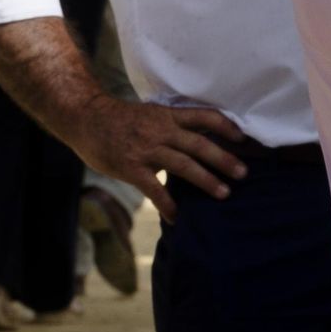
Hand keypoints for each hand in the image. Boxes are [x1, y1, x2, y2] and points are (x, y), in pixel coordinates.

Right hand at [72, 96, 247, 221]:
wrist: (87, 119)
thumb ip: (174, 125)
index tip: (243, 139)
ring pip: (184, 165)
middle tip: (243, 173)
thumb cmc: (122, 118)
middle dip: (224, 160)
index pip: (205, 117)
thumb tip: (200, 139)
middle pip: (200, 145)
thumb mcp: (153, 113)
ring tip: (224, 193)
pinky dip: (167, 204)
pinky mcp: (131, 168)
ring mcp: (147, 150)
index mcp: (169, 116)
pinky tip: (177, 217)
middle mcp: (162, 131)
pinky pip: (154, 189)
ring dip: (206, 180)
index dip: (226, 127)